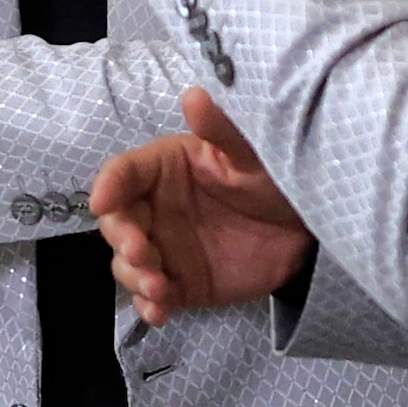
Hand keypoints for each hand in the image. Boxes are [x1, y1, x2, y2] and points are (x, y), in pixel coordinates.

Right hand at [91, 87, 312, 321]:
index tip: (103, 203)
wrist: (305, 227)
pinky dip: (150, 307)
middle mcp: (154, 210)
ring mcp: (164, 249)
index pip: (122, 174)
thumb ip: (221, 130)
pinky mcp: (180, 283)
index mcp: (163, 170)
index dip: (108, 187)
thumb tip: (195, 95)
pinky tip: (160, 311)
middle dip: (122, 239)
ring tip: (159, 286)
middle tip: (142, 252)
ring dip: (135, 277)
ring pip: (128, 265)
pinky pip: (153, 298)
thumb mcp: (250, 153)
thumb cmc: (272, 178)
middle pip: (117, 224)